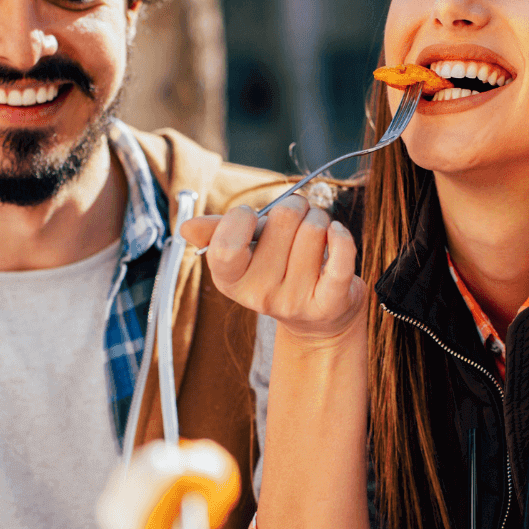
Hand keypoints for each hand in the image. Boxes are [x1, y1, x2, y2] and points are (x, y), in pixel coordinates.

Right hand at [181, 196, 365, 343]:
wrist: (318, 321)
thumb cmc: (279, 272)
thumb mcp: (246, 255)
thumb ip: (218, 235)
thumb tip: (186, 227)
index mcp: (231, 281)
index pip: (226, 244)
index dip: (241, 216)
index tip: (252, 216)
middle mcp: (260, 295)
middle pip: (283, 218)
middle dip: (294, 207)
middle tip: (297, 219)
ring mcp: (295, 301)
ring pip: (314, 228)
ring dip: (320, 218)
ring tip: (317, 233)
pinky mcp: (330, 302)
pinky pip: (341, 255)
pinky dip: (342, 236)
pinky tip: (336, 234)